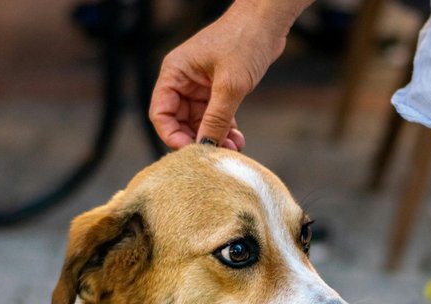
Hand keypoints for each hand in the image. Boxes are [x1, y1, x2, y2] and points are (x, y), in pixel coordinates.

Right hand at [150, 0, 307, 149]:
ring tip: (232, 148)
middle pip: (179, 123)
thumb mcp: (230, 84)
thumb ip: (216, 119)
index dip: (173, 136)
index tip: (192, 152)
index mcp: (175, 73)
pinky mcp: (217, 91)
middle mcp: (183, 81)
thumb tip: (206, 148)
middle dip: (198, 140)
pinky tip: (237, 139)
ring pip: (200, 124)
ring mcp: (200, 87)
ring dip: (214, 138)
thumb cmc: (245, 39)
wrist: (268, 21)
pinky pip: (215, 118)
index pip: (161, 114)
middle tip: (216, 154)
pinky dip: (224, 131)